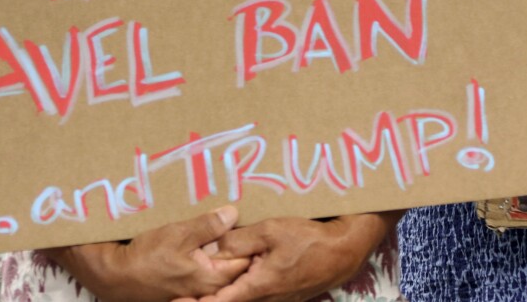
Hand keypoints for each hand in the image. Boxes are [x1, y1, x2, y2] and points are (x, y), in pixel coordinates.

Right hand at [39, 206, 249, 301]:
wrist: (116, 277)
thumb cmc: (146, 257)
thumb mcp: (178, 234)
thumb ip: (208, 226)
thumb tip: (234, 214)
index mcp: (214, 277)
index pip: (246, 259)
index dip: (250, 239)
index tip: (253, 220)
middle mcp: (210, 290)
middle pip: (235, 266)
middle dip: (237, 244)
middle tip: (238, 220)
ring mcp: (198, 292)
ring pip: (220, 268)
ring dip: (221, 250)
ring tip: (220, 227)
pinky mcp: (187, 289)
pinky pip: (206, 272)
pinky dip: (208, 257)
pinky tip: (202, 242)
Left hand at [182, 211, 402, 301]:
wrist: (344, 250)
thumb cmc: (308, 240)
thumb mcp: (270, 231)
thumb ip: (240, 240)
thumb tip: (212, 247)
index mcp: (258, 286)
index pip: (220, 301)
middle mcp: (267, 298)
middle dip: (207, 298)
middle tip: (182, 297)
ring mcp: (278, 298)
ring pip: (245, 298)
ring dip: (225, 292)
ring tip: (202, 288)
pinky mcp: (285, 294)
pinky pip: (258, 294)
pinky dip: (242, 288)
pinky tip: (239, 274)